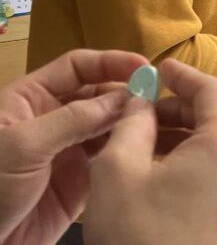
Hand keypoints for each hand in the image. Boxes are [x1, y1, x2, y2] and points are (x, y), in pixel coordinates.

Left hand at [0, 49, 146, 244]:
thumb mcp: (24, 145)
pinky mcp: (81, 182)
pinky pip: (111, 159)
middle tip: (161, 101)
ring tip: (165, 125)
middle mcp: (52, 119)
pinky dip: (131, 153)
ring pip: (109, 127)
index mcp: (29, 99)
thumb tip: (123, 98)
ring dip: (134, 123)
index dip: (110, 62)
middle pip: (98, 95)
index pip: (76, 68)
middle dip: (127, 94)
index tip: (144, 67)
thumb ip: (74, 119)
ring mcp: (68, 151)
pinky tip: (153, 151)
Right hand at [84, 60, 216, 244]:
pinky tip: (171, 170)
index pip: (211, 92)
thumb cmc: (137, 233)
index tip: (160, 71)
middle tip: (149, 108)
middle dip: (187, 108)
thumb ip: (133, 122)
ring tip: (152, 139)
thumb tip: (141, 101)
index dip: (183, 76)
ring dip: (195, 136)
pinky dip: (206, 162)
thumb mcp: (118, 168)